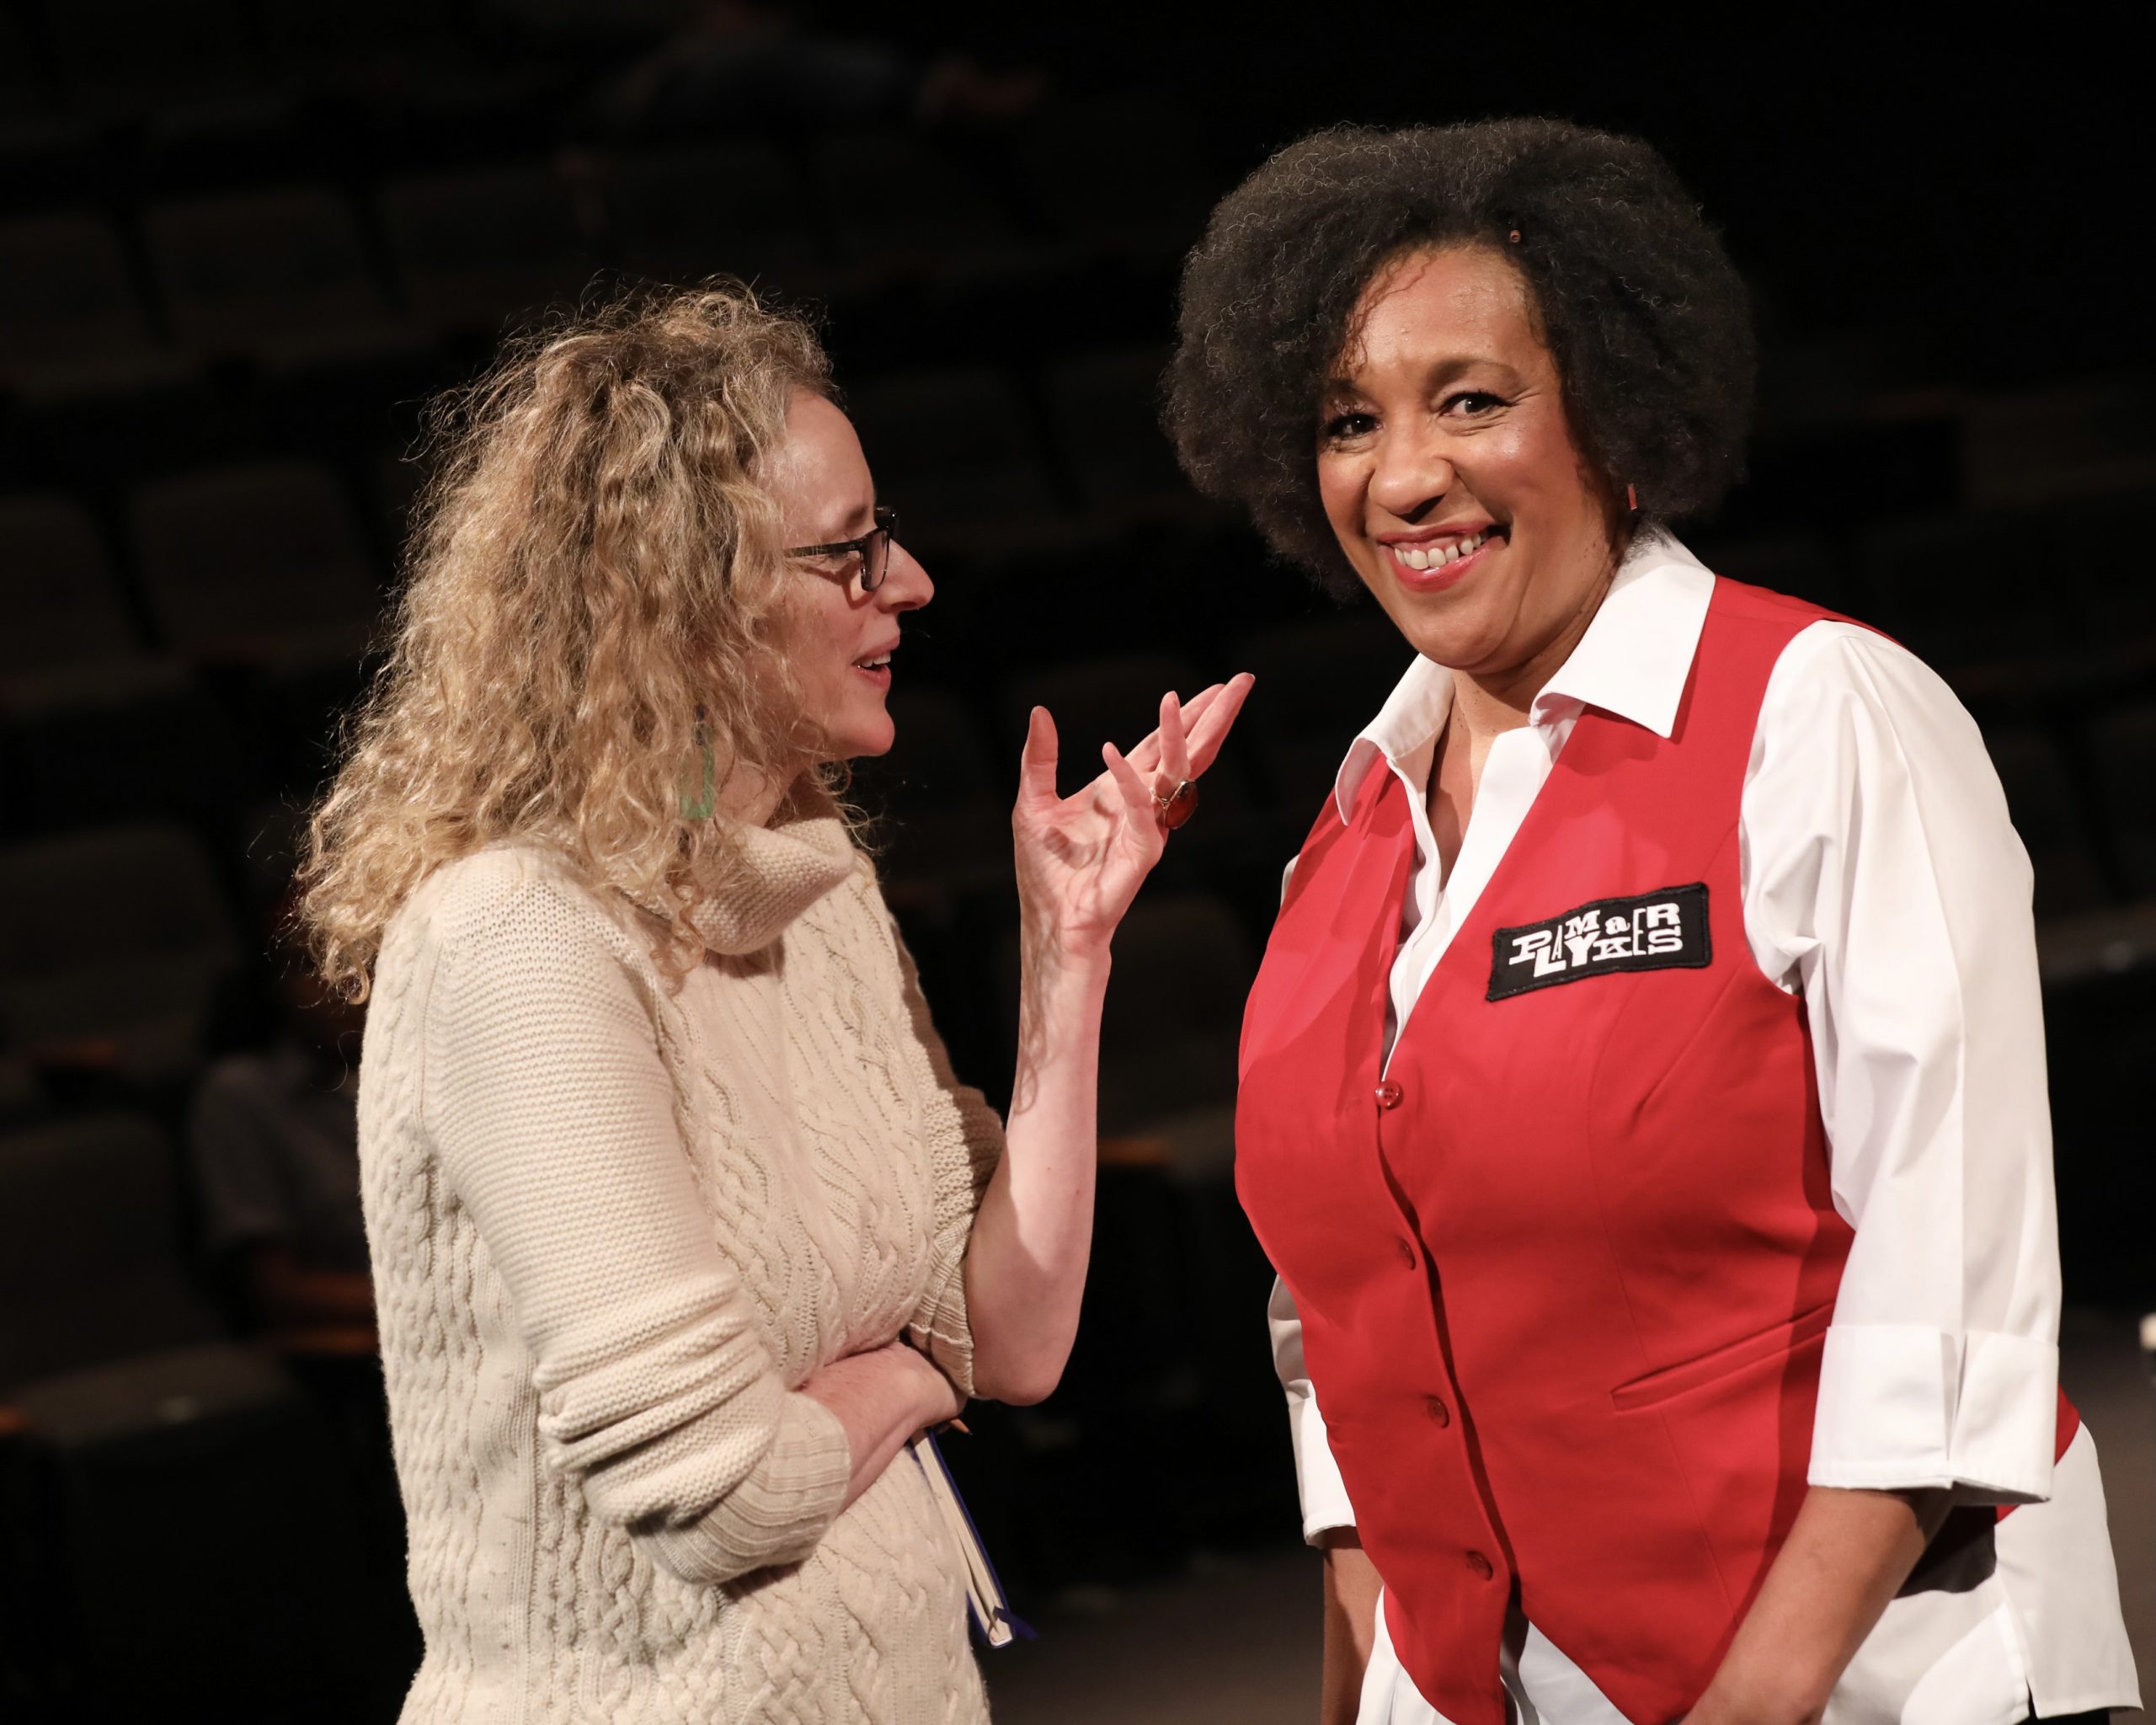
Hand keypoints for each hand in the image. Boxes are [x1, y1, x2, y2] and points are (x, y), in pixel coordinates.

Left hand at [1011, 672, 1254, 961]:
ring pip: (1175, 773)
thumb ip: (1039, 758)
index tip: (1218, 685)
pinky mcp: (1141, 851)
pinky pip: (1140, 808)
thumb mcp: (1032, 802)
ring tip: (1176, 699)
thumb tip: (1039, 712)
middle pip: (1187, 751)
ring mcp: (1148, 827)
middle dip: (1214, 715)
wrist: (1052, 922)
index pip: (1162, 743)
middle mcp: (1143, 804)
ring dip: (1178, 735)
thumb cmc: (1046, 871)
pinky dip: (1127, 780)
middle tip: (1242, 680)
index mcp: (1122, 788)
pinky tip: (1112, 753)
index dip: (1187, 714)